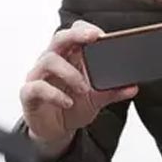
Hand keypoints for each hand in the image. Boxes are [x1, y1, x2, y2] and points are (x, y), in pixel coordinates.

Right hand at [20, 21, 138, 158]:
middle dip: (77, 35)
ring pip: (49, 60)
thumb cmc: (71, 107)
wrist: (55, 131)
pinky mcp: (28, 93)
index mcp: (68, 57)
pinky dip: (54, 94)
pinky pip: (37, 87)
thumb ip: (112, 91)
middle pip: (60, 37)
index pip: (73, 32)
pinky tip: (67, 102)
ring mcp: (38, 76)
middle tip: (94, 38)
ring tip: (84, 88)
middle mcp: (51, 61)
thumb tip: (133, 86)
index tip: (102, 35)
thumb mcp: (96, 99)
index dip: (85, 29)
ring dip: (70, 73)